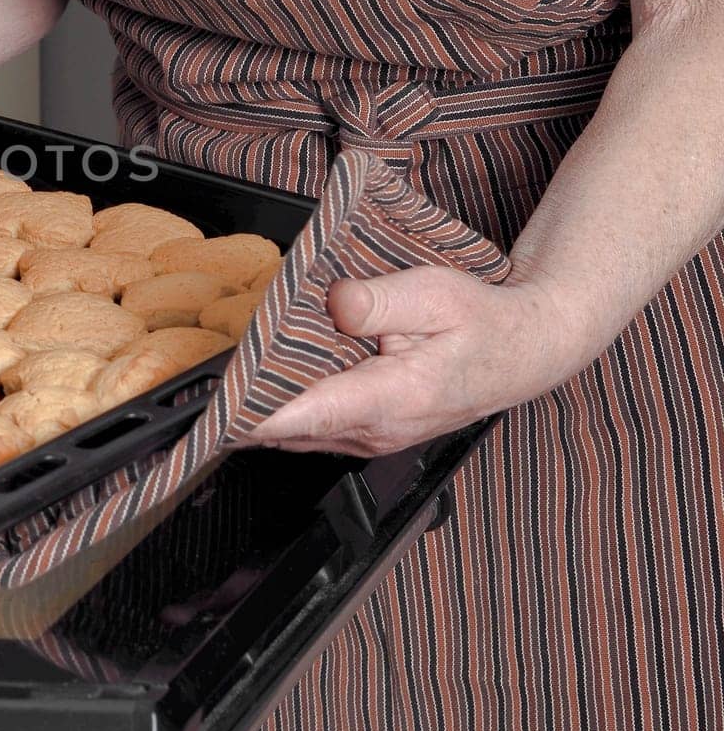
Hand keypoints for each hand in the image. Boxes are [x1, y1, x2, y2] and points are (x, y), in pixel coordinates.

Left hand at [240, 266, 582, 457]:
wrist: (527, 350)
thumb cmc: (485, 322)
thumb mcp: (435, 293)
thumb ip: (378, 301)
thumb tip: (334, 303)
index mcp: (389, 398)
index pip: (302, 417)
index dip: (248, 414)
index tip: (210, 408)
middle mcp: (374, 429)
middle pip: (286, 428)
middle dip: (243, 404)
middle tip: (203, 375)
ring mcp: (370, 437)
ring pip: (294, 432)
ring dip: (262, 408)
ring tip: (227, 374)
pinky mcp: (368, 432)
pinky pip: (311, 427)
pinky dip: (284, 408)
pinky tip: (267, 379)